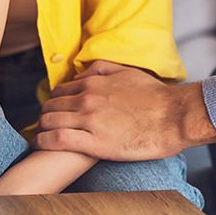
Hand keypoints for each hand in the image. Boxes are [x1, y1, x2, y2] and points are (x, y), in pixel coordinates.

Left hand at [35, 60, 215, 160]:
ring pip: (50, 121)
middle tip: (45, 125)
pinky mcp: (95, 143)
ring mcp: (90, 121)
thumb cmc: (156, 96)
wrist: (175, 117)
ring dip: (41, 128)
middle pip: (51, 106)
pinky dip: (44, 142)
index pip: (59, 91)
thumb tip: (81, 73)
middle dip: (44, 115)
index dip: (53, 102)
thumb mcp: (127, 72)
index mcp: (94, 84)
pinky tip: (41, 145)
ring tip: (40, 136)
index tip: (53, 111)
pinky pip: (57, 140)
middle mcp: (87, 99)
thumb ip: (101, 70)